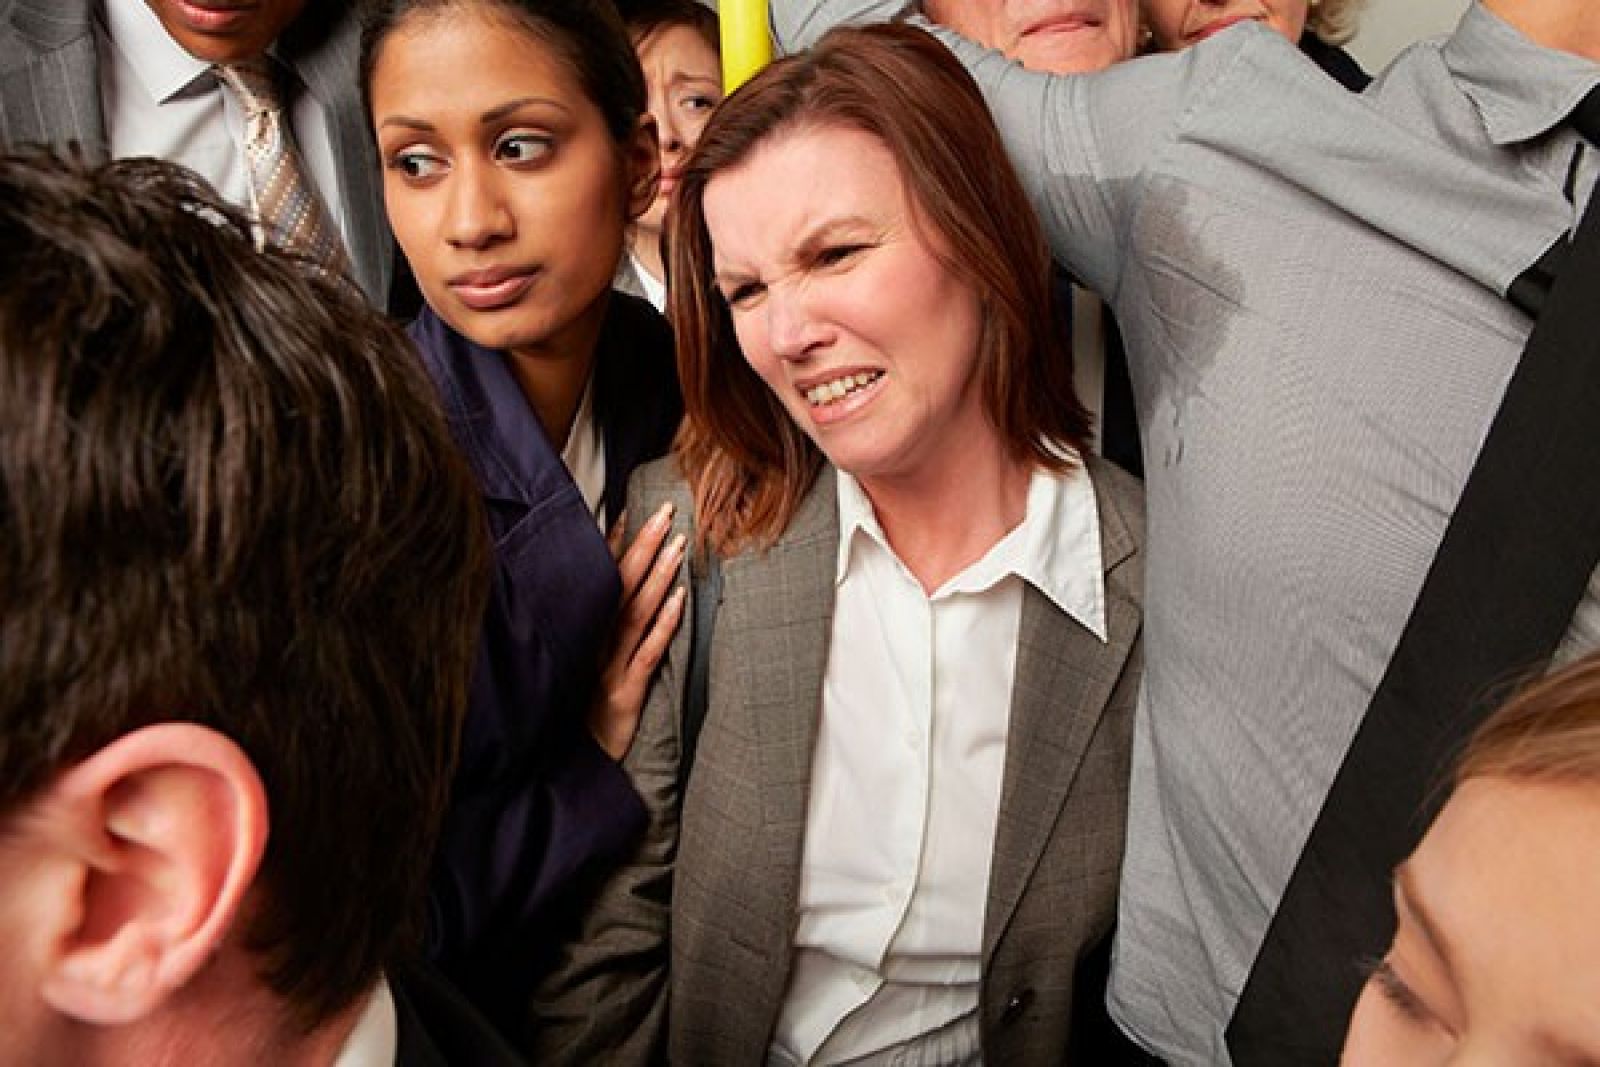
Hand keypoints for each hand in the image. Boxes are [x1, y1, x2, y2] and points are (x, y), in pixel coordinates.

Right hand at [590, 501, 687, 759]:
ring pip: (633, 613)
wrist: (567, 768)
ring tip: (678, 543)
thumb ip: (590, 629)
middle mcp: (589, 644)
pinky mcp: (623, 696)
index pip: (597, 579)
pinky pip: (646, 655)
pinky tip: (679, 600)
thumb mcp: (576, 668)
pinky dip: (663, 625)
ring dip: (657, 576)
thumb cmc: (575, 714)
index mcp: (579, 633)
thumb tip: (609, 589)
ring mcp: (605, 669)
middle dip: (642, 545)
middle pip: (618, 585)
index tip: (633, 510)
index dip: (615, 544)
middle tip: (665, 510)